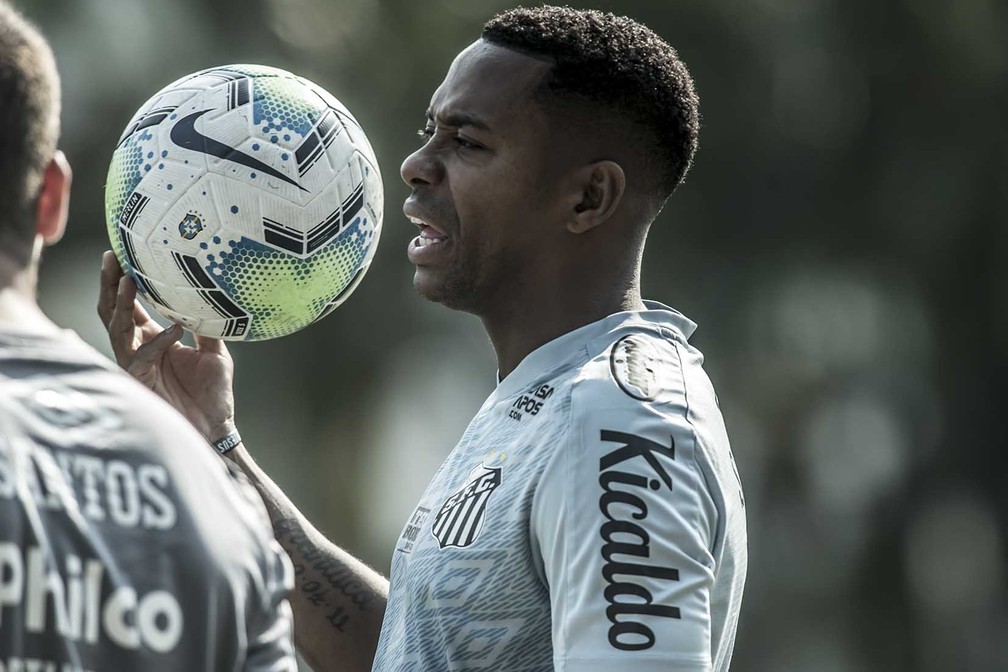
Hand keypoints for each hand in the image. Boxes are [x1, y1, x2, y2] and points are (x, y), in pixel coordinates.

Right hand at [97, 251, 235, 441]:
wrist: (215, 427)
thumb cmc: (212, 393)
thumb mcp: (215, 352)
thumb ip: (208, 325)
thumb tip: (214, 296)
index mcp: (153, 337)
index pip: (131, 304)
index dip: (125, 279)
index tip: (124, 252)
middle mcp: (139, 347)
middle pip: (113, 310)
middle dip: (109, 283)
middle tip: (111, 256)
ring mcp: (135, 364)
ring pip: (117, 328)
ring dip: (122, 304)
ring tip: (128, 281)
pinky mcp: (140, 381)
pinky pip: (143, 356)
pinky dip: (160, 341)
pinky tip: (176, 329)